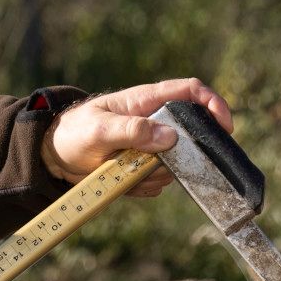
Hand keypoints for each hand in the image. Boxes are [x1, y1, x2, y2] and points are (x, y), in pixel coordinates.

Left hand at [44, 78, 233, 194]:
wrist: (53, 156)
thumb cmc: (74, 132)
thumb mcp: (100, 129)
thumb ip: (133, 130)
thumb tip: (170, 137)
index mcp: (147, 101)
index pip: (191, 92)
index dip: (214, 104)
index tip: (226, 127)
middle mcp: (154, 122)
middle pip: (190, 138)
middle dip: (181, 157)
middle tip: (159, 166)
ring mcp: (150, 147)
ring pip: (175, 166)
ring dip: (155, 175)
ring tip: (124, 170)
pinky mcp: (143, 167)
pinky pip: (158, 183)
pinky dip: (143, 187)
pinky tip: (122, 181)